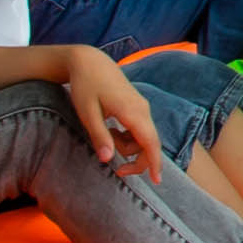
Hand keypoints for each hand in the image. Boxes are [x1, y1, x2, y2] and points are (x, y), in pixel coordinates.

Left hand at [54, 47, 162, 176]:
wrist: (90, 61)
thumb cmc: (86, 85)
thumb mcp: (87, 113)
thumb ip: (99, 136)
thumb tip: (107, 160)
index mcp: (132, 112)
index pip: (150, 143)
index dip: (154, 163)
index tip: (156, 181)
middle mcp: (143, 110)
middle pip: (150, 144)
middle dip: (136, 160)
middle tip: (117, 170)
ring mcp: (142, 107)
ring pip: (143, 138)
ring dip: (127, 146)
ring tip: (105, 136)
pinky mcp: (138, 106)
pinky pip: (140, 130)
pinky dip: (128, 137)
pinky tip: (111, 129)